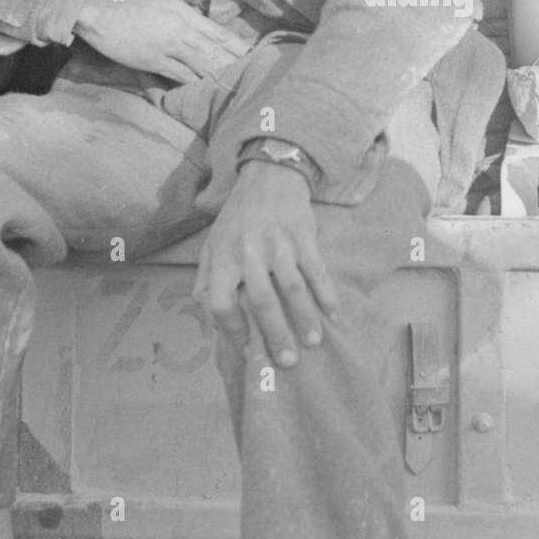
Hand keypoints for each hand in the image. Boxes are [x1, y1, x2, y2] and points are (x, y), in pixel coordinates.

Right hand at [73, 0, 250, 81]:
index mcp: (185, 13)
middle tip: (253, 76)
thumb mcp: (165, 5)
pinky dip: (194, 83)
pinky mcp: (154, 61)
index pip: (219, 32)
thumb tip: (203, 31)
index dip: (237, 46)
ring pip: (201, 64)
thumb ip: (186, 18)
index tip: (254, 56)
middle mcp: (181, 29)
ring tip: (235, 87)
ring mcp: (168, 46)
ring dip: (218, 77)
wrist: (100, 11)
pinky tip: (205, 92)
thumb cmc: (131, 7)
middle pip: (215, 51)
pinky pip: (180, 75)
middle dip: (234, 65)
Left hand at [195, 161, 339, 367]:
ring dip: (305, 318)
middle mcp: (249, 252)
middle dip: (276, 334)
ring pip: (292, 287)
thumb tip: (205, 315)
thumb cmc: (238, 217)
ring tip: (314, 342)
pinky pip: (317, 270)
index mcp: (223, 257)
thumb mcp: (212, 243)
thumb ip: (206, 279)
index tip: (247, 349)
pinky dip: (326, 294)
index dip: (232, 329)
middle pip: (262, 301)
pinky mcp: (303, 236)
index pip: (222, 302)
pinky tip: (334, 314)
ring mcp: (278, 243)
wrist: (268, 176)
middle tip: (288, 361)